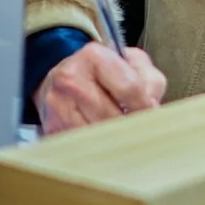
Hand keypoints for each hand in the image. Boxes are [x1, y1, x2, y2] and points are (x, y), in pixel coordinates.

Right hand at [35, 41, 166, 133]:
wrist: (64, 76)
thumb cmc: (101, 71)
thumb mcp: (131, 62)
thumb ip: (149, 80)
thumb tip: (152, 108)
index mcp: (94, 56)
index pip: (130, 88)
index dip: (146, 107)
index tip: (153, 117)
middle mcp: (71, 78)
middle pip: (112, 116)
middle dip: (130, 127)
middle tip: (141, 132)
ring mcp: (58, 105)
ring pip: (97, 135)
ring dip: (114, 141)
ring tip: (124, 138)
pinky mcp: (51, 127)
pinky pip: (82, 146)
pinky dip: (97, 148)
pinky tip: (106, 143)